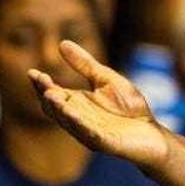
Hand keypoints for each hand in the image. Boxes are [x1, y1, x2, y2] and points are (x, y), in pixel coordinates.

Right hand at [28, 40, 169, 169]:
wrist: (152, 132)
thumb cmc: (129, 107)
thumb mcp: (106, 79)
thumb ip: (85, 65)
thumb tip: (62, 43)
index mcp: (76, 104)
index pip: (52, 94)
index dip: (41, 85)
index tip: (33, 73)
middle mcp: (77, 119)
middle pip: (55, 108)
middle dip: (47, 95)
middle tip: (42, 81)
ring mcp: (88, 132)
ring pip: (68, 121)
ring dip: (59, 108)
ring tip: (51, 94)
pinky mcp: (104, 142)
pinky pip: (89, 133)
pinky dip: (80, 124)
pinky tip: (74, 113)